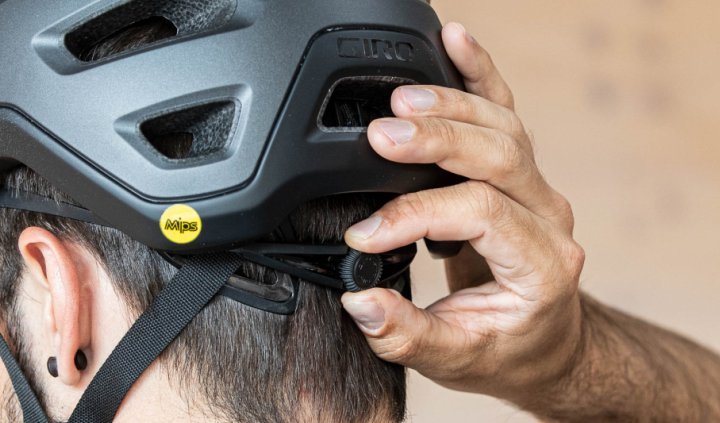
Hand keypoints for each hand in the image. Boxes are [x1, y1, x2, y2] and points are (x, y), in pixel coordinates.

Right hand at [341, 22, 584, 401]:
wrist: (548, 342)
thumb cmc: (508, 350)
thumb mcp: (454, 358)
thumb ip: (406, 334)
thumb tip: (360, 299)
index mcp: (541, 265)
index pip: (479, 214)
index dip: (414, 215)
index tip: (364, 233)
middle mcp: (547, 218)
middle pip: (498, 155)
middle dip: (435, 141)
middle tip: (381, 136)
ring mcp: (538, 189)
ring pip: (503, 126)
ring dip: (450, 104)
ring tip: (400, 99)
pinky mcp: (521, 173)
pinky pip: (505, 111)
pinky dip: (480, 73)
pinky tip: (454, 42)